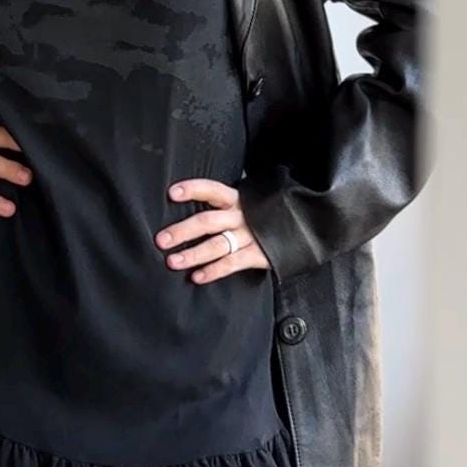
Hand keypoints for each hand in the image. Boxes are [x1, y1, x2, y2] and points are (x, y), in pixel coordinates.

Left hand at [155, 177, 272, 281]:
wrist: (304, 226)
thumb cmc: (266, 213)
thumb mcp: (249, 201)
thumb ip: (225, 203)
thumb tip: (188, 202)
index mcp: (237, 198)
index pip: (212, 190)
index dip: (193, 189)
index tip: (172, 194)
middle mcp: (242, 215)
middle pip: (208, 221)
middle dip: (183, 231)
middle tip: (162, 240)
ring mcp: (251, 235)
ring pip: (217, 245)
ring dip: (193, 254)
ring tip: (173, 262)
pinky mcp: (259, 254)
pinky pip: (232, 263)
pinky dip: (214, 271)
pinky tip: (197, 276)